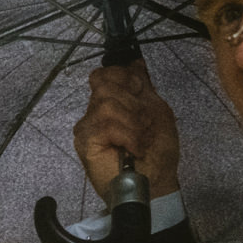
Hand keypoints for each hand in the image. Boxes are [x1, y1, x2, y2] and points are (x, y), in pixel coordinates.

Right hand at [73, 60, 180, 203]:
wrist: (156, 182)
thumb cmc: (157, 152)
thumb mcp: (156, 110)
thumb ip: (143, 86)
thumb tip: (134, 60)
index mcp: (112, 101)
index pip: (108, 72)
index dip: (127, 79)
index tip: (144, 98)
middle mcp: (95, 111)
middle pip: (106, 83)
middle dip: (133, 104)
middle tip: (144, 125)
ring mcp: (87, 126)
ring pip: (107, 103)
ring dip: (133, 122)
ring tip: (140, 140)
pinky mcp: (84, 141)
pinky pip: (107, 124)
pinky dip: (128, 135)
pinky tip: (134, 149)